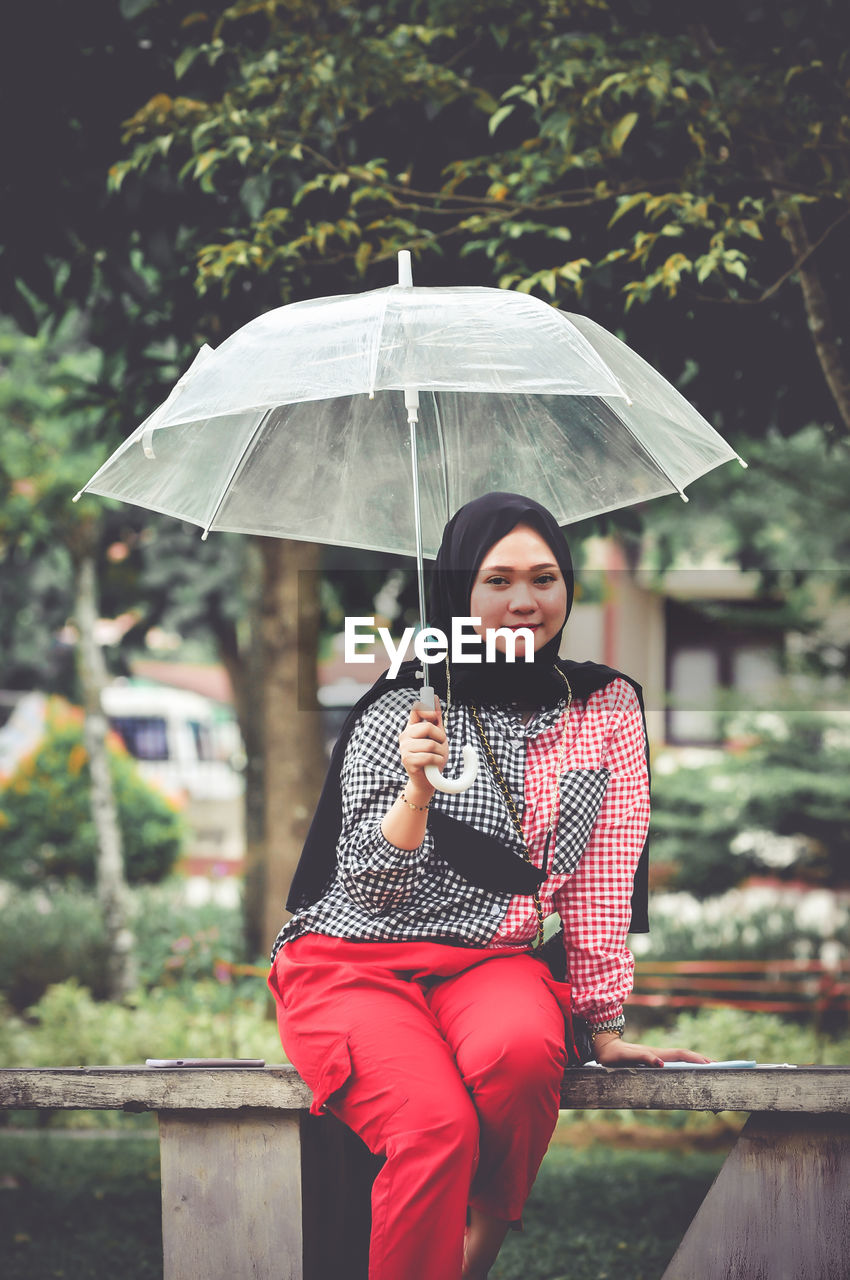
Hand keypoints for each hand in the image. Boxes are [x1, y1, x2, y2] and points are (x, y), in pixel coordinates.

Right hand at [398, 697, 447, 800]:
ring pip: (430, 744)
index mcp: (412, 727)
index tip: (435, 715)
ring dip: (440, 752)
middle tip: (440, 745)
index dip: (427, 708)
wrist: (428, 780)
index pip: (416, 709)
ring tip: (436, 758)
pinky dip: (437, 761)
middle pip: (428, 727)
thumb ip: (436, 719)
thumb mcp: (438, 736)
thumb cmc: (433, 757)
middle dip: (440, 737)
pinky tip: (434, 765)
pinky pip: (429, 756)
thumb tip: (434, 697)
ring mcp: (404, 748)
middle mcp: (406, 735)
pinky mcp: (407, 760)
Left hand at [593, 1035, 711, 1067]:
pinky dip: (684, 1065)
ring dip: (694, 1062)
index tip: (711, 1063)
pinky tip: (687, 1070)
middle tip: (719, 1066)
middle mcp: (658, 1054)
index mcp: (656, 1053)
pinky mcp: (651, 1060)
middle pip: (684, 1055)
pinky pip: (672, 1062)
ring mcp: (655, 1056)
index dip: (695, 1058)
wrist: (603, 1048)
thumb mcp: (626, 1056)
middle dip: (701, 1060)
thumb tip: (662, 1063)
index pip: (680, 1055)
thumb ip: (643, 1057)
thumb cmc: (613, 1054)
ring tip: (709, 1069)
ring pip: (679, 1058)